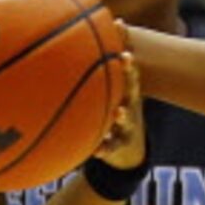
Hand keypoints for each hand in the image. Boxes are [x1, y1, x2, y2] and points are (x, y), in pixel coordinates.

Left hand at [94, 53, 145, 167]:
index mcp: (126, 95)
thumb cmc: (113, 113)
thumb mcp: (112, 99)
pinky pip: (112, 147)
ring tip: (119, 112)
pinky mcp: (119, 146)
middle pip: (132, 91)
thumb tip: (71, 55)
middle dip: (130, 77)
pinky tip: (96, 151)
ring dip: (123, 116)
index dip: (128, 64)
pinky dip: (104, 148)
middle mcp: (130, 107)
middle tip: (127, 62)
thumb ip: (98, 82)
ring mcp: (127, 127)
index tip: (125, 53)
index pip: (129, 75)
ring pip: (126, 120)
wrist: (128, 149)